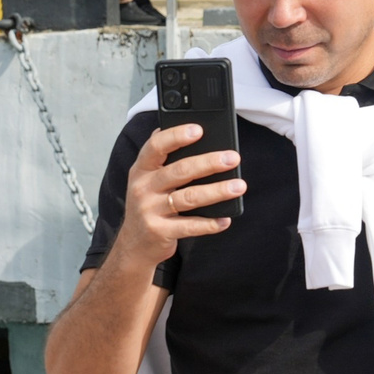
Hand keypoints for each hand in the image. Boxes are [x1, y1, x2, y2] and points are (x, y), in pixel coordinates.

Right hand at [111, 126, 242, 267]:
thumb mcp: (148, 179)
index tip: (198, 129)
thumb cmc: (149, 204)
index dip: (176, 136)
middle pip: (180, 171)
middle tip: (232, 158)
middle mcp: (143, 188)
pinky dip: (210, 223)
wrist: (135, 244)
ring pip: (189, 198)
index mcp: (142, 169)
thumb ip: (164, 158)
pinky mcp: (160, 231)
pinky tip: (225, 219)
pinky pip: (189, 226)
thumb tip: (192, 132)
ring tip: (239, 186)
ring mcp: (150, 211)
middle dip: (209, 163)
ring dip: (217, 191)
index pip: (156, 146)